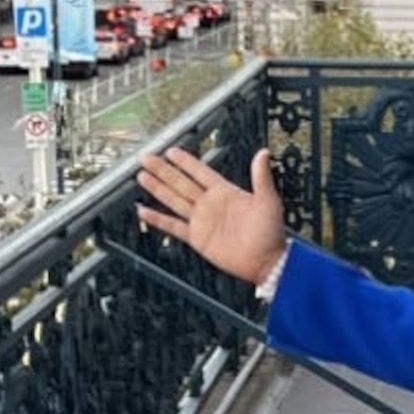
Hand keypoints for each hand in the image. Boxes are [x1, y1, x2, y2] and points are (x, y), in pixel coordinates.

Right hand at [136, 145, 286, 286]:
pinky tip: (144, 211)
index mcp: (225, 192)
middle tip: (147, 158)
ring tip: (142, 177)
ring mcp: (202, 221)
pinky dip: (158, 219)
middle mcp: (210, 204)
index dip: (186, 161)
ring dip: (158, 188)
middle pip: (181, 183)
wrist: (266, 263)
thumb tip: (264, 154)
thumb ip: (261, 177)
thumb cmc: (271, 233)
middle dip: (163, 170)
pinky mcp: (197, 238)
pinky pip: (173, 226)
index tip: (171, 151)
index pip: (200, 172)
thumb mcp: (268, 201)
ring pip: (174, 200)